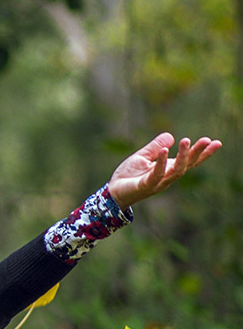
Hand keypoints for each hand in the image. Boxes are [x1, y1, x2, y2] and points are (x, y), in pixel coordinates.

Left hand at [107, 132, 222, 208]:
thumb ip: (155, 147)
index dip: (203, 153)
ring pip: (175, 170)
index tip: (216, 142)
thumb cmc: (129, 175)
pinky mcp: (146, 186)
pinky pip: (156, 174)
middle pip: (187, 165)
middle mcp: (167, 176)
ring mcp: (158, 182)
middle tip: (207, 140)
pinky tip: (164, 150)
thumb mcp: (142, 156)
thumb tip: (170, 136)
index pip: (189, 161)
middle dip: (198, 153)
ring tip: (186, 141)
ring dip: (182, 156)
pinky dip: (160, 163)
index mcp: (168, 168)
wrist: (113, 192)